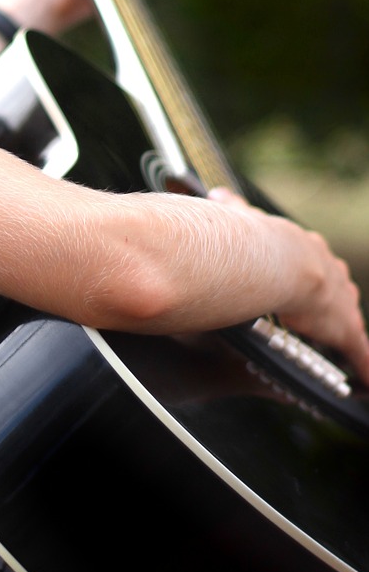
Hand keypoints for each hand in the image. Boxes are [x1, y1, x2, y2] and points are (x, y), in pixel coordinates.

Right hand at [209, 187, 368, 386]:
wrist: (278, 259)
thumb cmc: (256, 240)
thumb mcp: (245, 218)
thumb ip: (234, 208)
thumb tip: (217, 192)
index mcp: (307, 248)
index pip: (313, 260)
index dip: (309, 272)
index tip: (303, 281)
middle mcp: (329, 270)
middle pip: (334, 286)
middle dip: (329, 297)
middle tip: (318, 312)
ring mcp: (341, 300)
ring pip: (347, 314)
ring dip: (342, 326)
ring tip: (337, 342)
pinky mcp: (345, 329)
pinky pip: (359, 351)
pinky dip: (362, 364)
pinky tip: (366, 379)